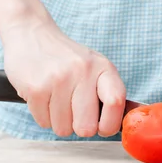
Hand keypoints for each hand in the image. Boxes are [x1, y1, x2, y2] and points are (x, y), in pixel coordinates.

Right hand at [0, 18, 125, 136]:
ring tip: (55, 98)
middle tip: (72, 110)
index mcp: (102, 67)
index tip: (102, 127)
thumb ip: (108, 92)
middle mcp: (83, 71)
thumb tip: (132, 118)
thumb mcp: (93, 66)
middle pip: (86, 127)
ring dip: (58, 120)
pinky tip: (43, 96)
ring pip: (63, 129)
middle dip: (78, 126)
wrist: (29, 33)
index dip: (109, 124)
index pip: (116, 102)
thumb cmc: (65, 58)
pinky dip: (43, 115)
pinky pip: (44, 122)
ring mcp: (58, 79)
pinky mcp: (36, 88)